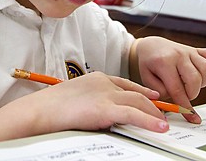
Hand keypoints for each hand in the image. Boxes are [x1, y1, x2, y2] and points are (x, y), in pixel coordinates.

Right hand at [20, 71, 169, 133]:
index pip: (125, 83)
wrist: (40, 110)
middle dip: (153, 104)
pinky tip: (160, 128)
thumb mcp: (75, 99)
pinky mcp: (105, 108)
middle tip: (164, 113)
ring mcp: (105, 94)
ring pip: (139, 102)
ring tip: (165, 124)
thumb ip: (91, 102)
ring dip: (154, 113)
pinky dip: (149, 121)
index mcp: (96, 79)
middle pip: (136, 93)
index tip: (153, 95)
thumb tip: (99, 114)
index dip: (141, 90)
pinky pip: (134, 114)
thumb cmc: (50, 107)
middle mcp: (104, 83)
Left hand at [131, 36, 205, 122]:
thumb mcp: (146, 79)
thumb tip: (174, 104)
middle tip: (184, 95)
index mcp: (164, 62)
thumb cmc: (149, 63)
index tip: (191, 117)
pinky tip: (201, 73)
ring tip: (191, 85)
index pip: (177, 89)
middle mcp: (179, 55)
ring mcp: (189, 51)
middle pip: (195, 79)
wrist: (151, 45)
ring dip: (202, 82)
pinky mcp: (197, 50)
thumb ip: (159, 93)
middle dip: (192, 94)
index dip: (185, 106)